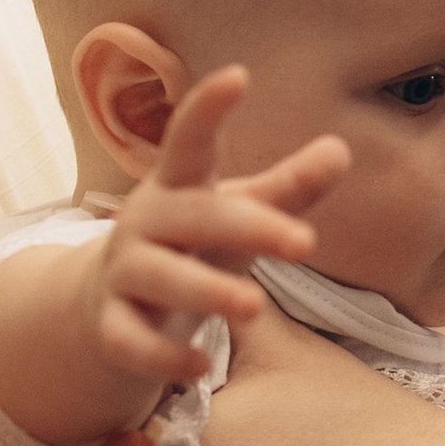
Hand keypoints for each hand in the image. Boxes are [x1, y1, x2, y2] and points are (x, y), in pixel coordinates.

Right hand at [89, 66, 346, 387]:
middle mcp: (146, 222)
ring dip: (206, 291)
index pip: (189, 140)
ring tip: (253, 307)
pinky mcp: (111, 328)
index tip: (237, 76)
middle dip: (248, 225)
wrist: (103, 307)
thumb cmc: (188, 247)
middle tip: (305, 243)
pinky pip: (133, 342)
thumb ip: (285, 189)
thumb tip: (341, 148)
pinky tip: (201, 369)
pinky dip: (164, 357)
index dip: (207, 109)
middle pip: (193, 216)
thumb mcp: (235, 214)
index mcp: (178, 186)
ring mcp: (125, 274)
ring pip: (161, 277)